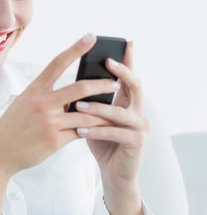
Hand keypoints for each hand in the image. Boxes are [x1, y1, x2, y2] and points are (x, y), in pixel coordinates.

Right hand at [0, 33, 117, 176]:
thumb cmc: (12, 127)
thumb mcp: (24, 104)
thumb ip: (46, 96)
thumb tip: (73, 95)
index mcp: (34, 90)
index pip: (58, 63)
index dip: (76, 49)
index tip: (92, 37)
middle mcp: (42, 103)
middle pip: (80, 88)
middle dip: (102, 84)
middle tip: (116, 82)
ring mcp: (49, 122)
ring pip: (86, 114)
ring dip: (103, 113)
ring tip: (115, 111)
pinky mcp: (54, 140)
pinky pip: (80, 132)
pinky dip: (91, 130)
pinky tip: (101, 129)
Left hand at [74, 40, 149, 186]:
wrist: (114, 172)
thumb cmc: (102, 141)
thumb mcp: (95, 117)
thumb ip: (91, 100)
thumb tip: (74, 82)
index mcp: (129, 101)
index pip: (129, 76)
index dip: (128, 59)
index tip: (126, 42)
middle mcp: (139, 110)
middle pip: (135, 85)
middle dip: (121, 72)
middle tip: (107, 63)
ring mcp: (140, 126)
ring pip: (120, 112)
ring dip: (98, 108)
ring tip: (78, 105)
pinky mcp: (136, 142)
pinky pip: (114, 133)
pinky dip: (96, 131)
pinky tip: (80, 130)